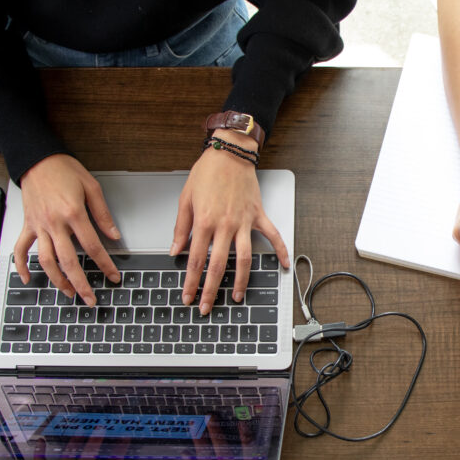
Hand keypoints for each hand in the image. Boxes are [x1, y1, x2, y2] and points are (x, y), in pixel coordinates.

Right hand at [13, 154, 120, 306]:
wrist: (36, 158)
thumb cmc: (64, 169)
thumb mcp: (91, 187)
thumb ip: (103, 214)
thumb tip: (114, 235)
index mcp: (73, 213)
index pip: (93, 247)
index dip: (105, 265)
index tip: (113, 277)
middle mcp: (54, 223)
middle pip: (68, 261)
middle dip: (81, 283)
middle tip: (90, 298)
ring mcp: (39, 226)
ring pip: (46, 260)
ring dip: (57, 280)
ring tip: (68, 292)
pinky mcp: (28, 225)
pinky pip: (21, 249)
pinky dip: (22, 266)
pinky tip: (27, 279)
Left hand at [172, 131, 289, 315]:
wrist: (230, 152)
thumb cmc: (207, 172)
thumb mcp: (185, 198)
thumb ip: (181, 227)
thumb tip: (176, 249)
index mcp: (204, 222)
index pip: (195, 260)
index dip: (190, 281)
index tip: (187, 296)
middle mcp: (225, 225)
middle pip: (217, 266)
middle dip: (210, 290)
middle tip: (206, 306)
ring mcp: (244, 222)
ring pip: (244, 258)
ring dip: (240, 281)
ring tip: (236, 297)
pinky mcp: (258, 216)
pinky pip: (272, 236)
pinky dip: (280, 251)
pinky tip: (283, 266)